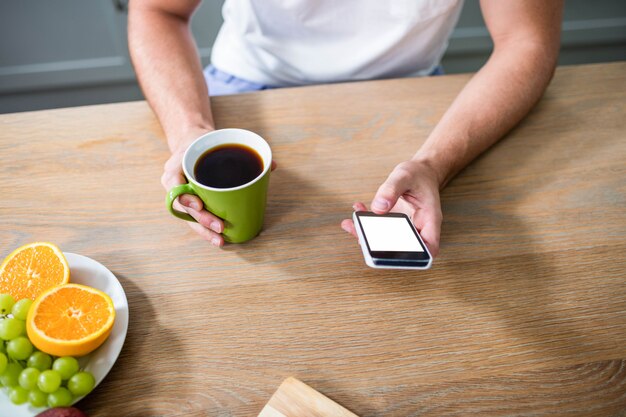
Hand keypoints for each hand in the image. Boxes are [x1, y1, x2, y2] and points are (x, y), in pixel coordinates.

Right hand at [162, 130, 277, 246]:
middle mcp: (175, 183)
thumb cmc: (203, 143)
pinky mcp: (189, 203)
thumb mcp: (215, 140)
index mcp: (176, 166)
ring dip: (204, 230)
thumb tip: (272, 165)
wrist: (191, 141)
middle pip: (183, 207)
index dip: (185, 197)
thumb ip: (242, 150)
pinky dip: (206, 229)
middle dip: (202, 220)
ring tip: (220, 241)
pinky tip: (218, 239)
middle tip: (220, 227)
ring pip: (188, 217)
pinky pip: (194, 219)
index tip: (199, 205)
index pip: (173, 183)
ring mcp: (180, 195)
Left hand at [341, 159, 442, 256]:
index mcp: (429, 219)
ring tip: (353, 224)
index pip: (429, 246)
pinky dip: (365, 222)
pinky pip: (378, 228)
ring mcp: (404, 227)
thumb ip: (392, 189)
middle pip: (403, 247)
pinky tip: (357, 210)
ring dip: (368, 235)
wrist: (419, 171)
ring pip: (387, 240)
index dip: (418, 258)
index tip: (398, 256)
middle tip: (364, 238)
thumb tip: (378, 207)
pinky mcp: (392, 223)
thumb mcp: (405, 176)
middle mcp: (417, 227)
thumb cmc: (419, 174)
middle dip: (381, 247)